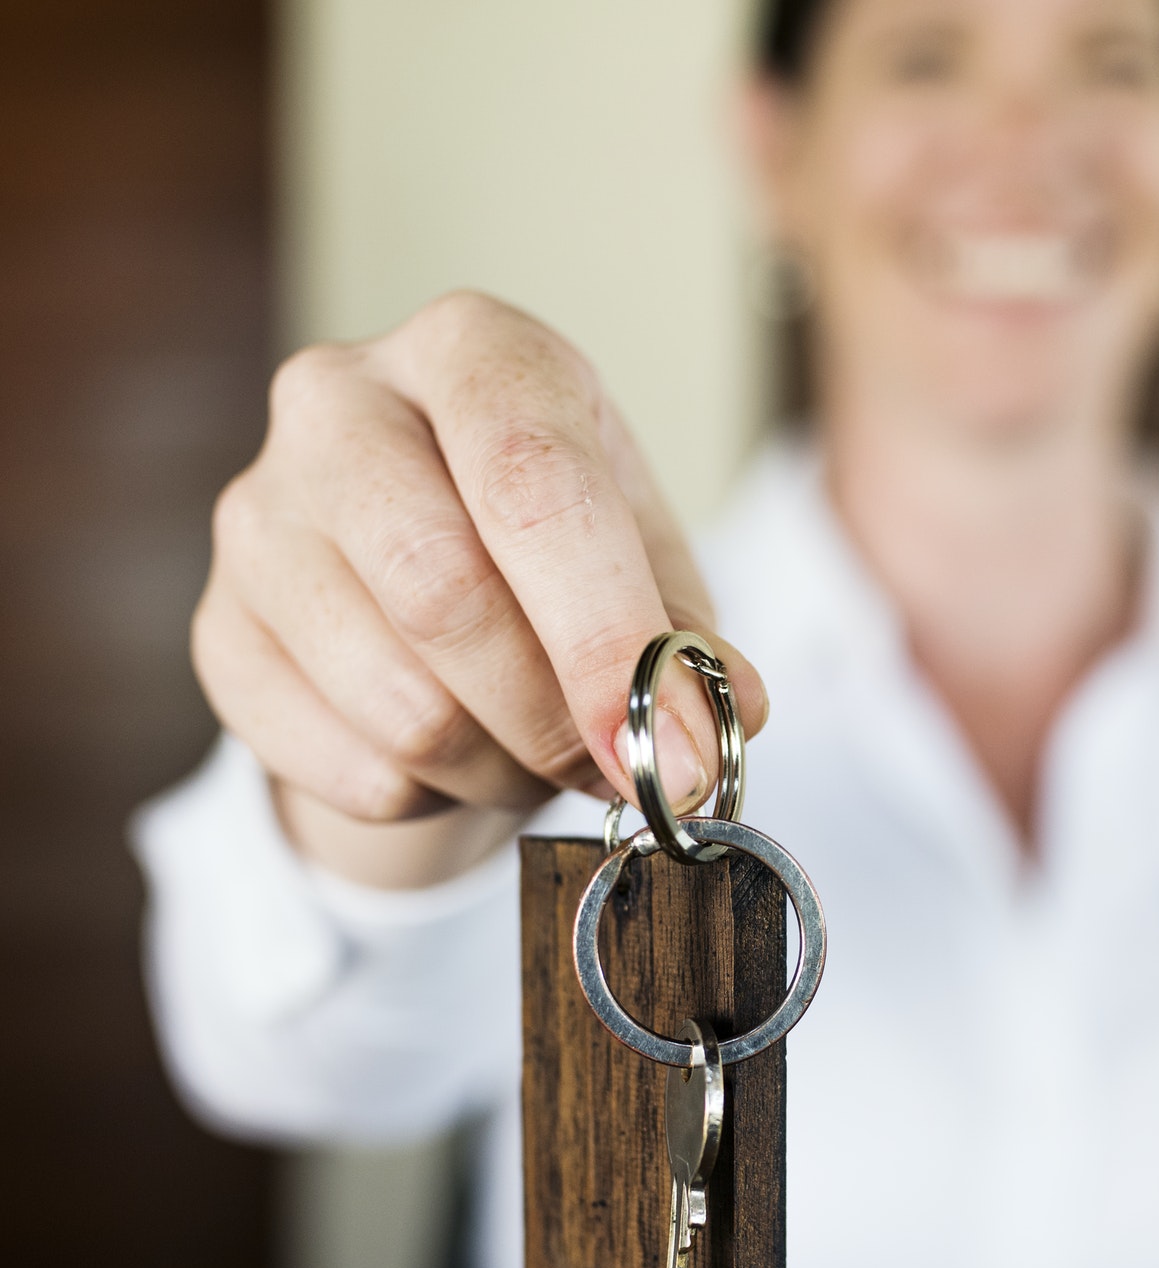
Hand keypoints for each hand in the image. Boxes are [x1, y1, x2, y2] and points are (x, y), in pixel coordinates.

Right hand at [192, 291, 768, 887]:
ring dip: (502, 769)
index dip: (605, 633)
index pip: (532, 481)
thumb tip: (709, 721)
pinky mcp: (220, 629)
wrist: (428, 584)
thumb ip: (687, 641)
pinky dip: (432, 796)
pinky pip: (349, 765)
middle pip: (443, 594)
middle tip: (613, 765)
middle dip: (555, 719)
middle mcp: (340, 402)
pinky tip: (456, 757)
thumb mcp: (649, 564)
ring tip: (538, 753)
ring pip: (398, 702)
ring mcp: (258, 515)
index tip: (671, 745)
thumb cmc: (560, 554)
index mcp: (474, 351)